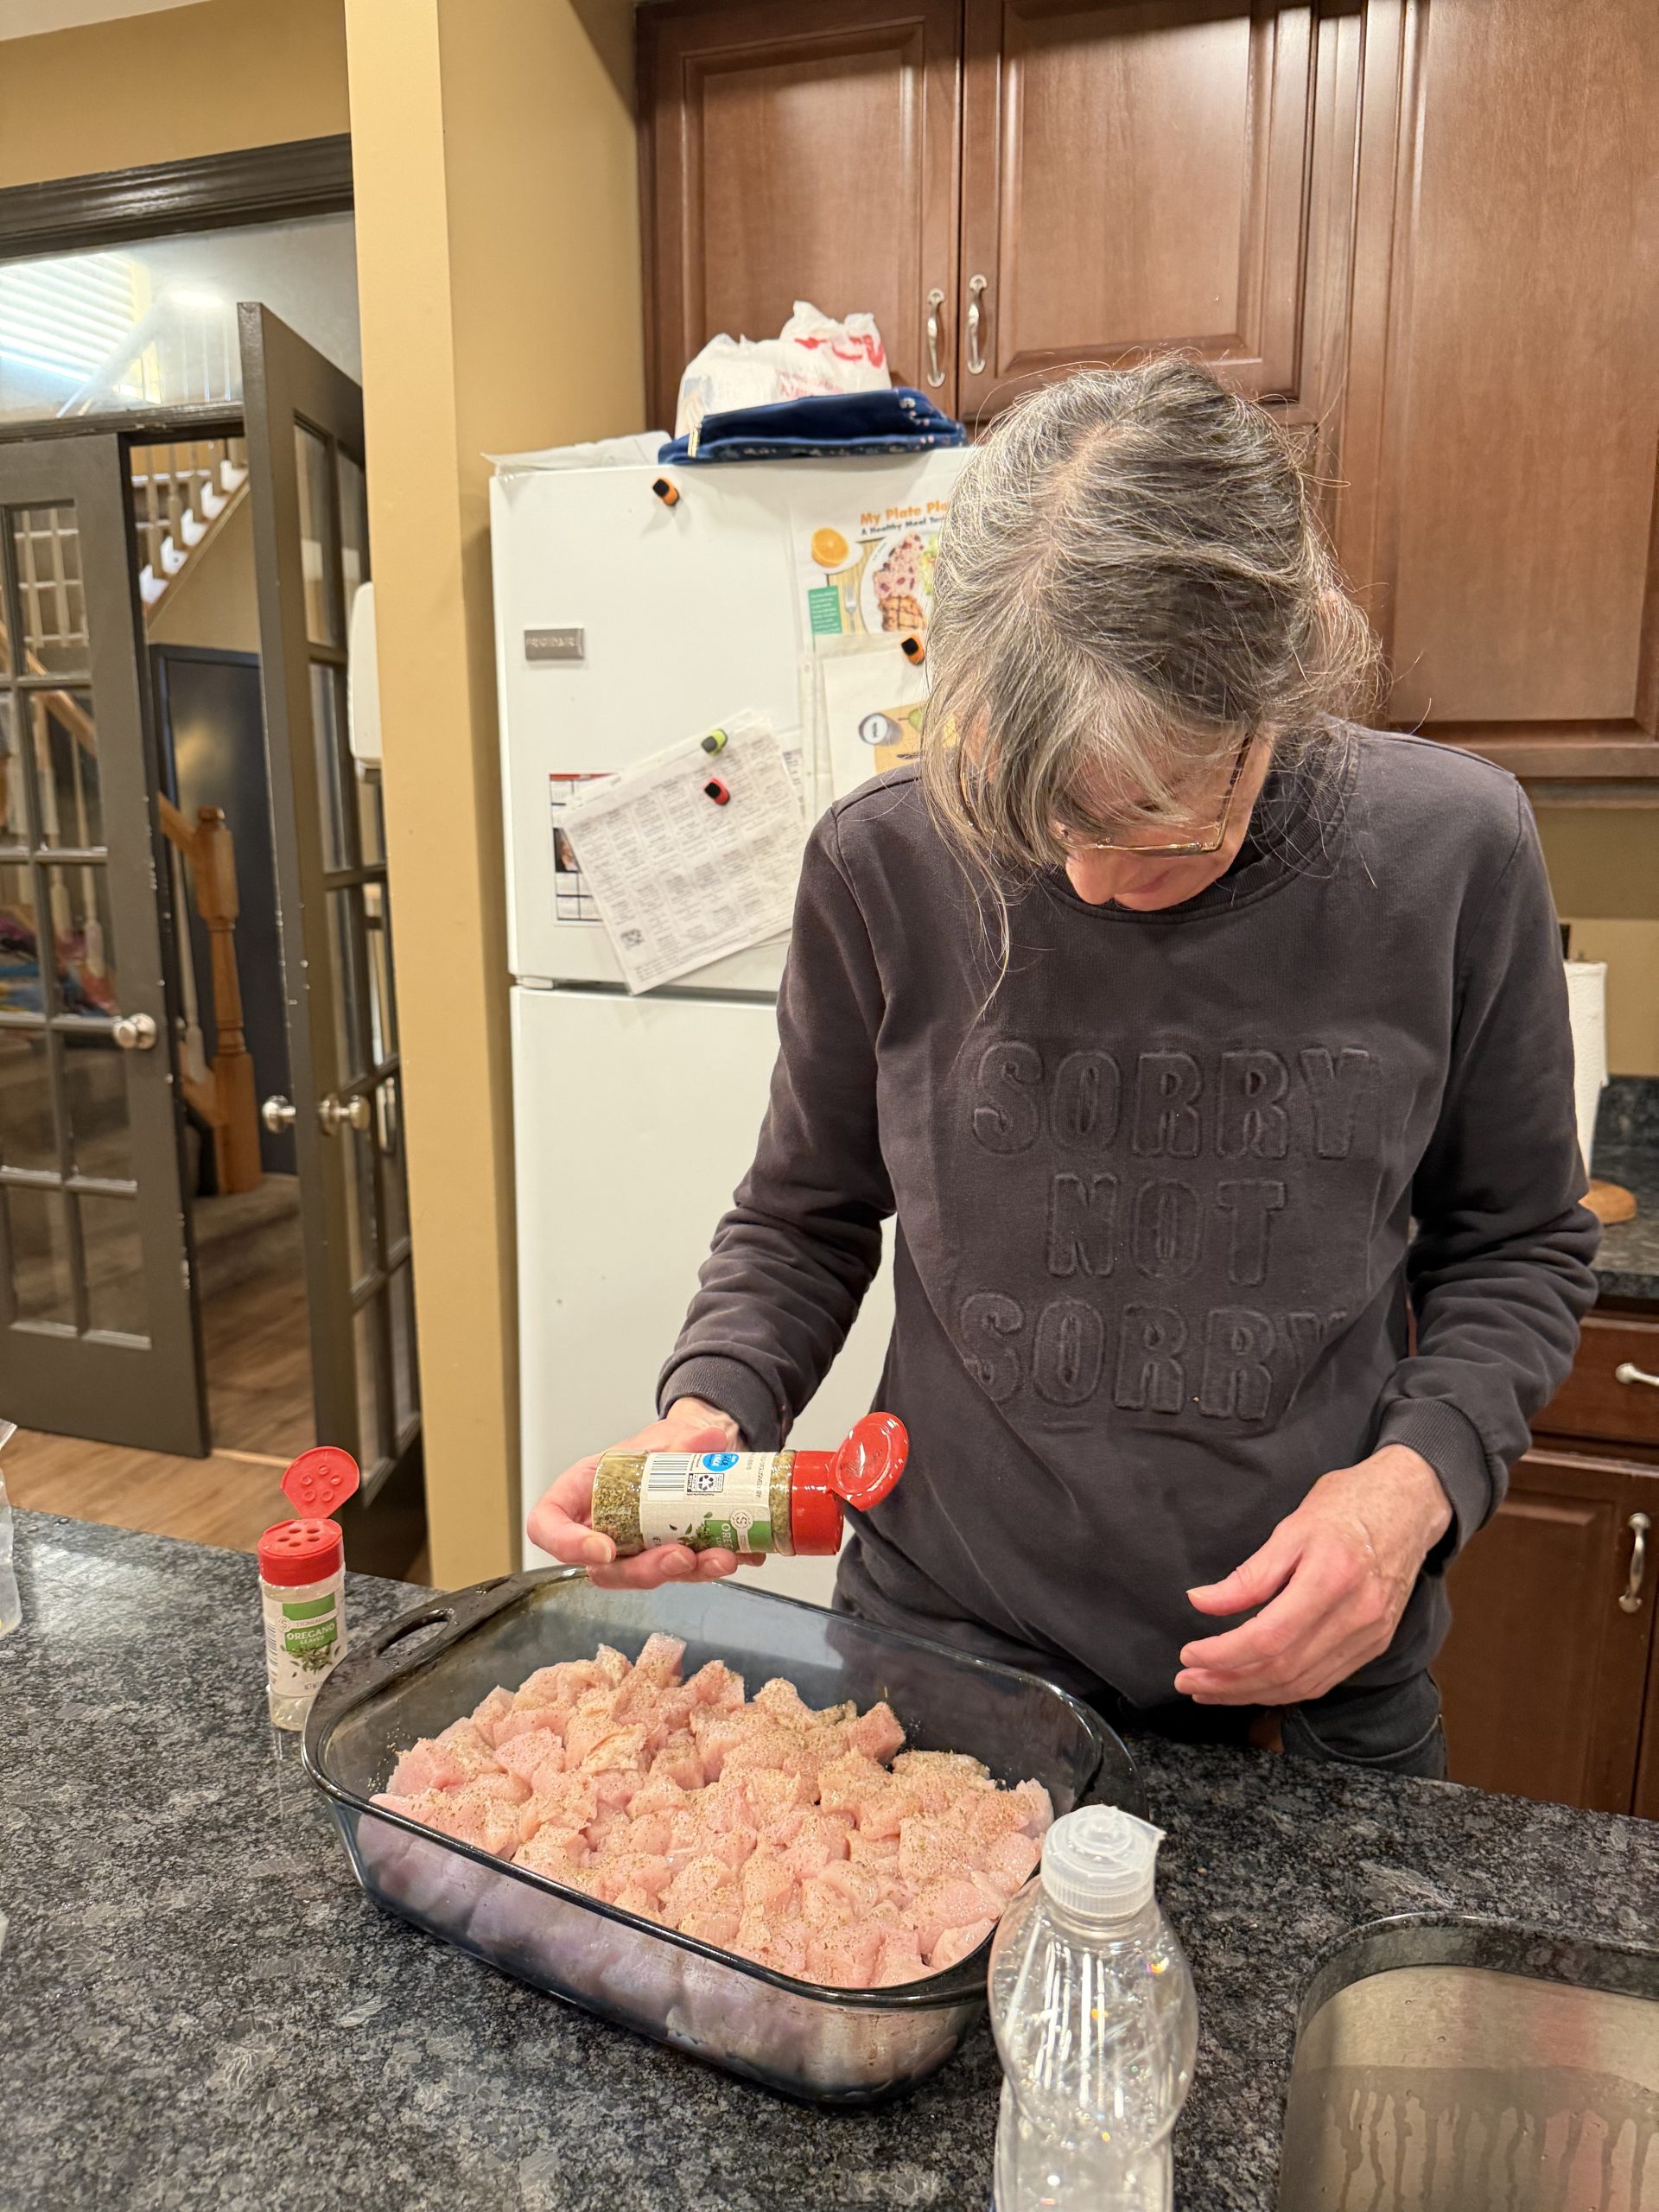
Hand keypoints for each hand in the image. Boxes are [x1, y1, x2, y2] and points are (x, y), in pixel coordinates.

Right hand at [526, 1398, 762, 1589]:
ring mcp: (635, 1547)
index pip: (548, 1524)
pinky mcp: (667, 1558)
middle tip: (679, 1557)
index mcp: (584, 1489)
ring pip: (645, 1576)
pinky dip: (709, 1567)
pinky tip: (735, 1553)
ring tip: (720, 1557)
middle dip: (643, 1570)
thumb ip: (686, 1438)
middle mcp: (603, 1525)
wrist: (703, 1450)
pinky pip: (681, 1573)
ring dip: (684, 1573)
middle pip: (603, 1568)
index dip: (567, 1545)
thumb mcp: (671, 1433)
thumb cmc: (667, 1442)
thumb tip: (708, 1441)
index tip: (605, 1550)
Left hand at [1175, 1445, 1452, 1706]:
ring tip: (1210, 1689)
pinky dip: (1284, 1690)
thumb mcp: (1291, 1528)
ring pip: (1303, 1684)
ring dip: (1251, 1693)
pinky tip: (1253, 1685)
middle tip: (1188, 1682)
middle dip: (1229, 1683)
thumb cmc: (1347, 1507)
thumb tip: (1201, 1603)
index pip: (1269, 1637)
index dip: (1224, 1654)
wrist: (1408, 1507)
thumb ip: (1248, 1574)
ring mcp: (1370, 1636)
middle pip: (1284, 1670)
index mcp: (1332, 1579)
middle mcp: (1356, 1616)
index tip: (1188, 1655)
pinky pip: (1323, 1681)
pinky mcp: (1374, 1645)